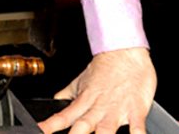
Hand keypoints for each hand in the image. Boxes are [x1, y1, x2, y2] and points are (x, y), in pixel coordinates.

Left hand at [38, 47, 155, 133]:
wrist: (124, 52)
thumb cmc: (105, 67)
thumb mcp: (81, 80)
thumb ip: (69, 94)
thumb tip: (56, 101)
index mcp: (84, 101)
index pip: (62, 116)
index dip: (50, 126)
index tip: (41, 131)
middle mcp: (98, 108)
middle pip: (82, 126)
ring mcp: (116, 109)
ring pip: (106, 130)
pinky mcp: (136, 109)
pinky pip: (137, 126)